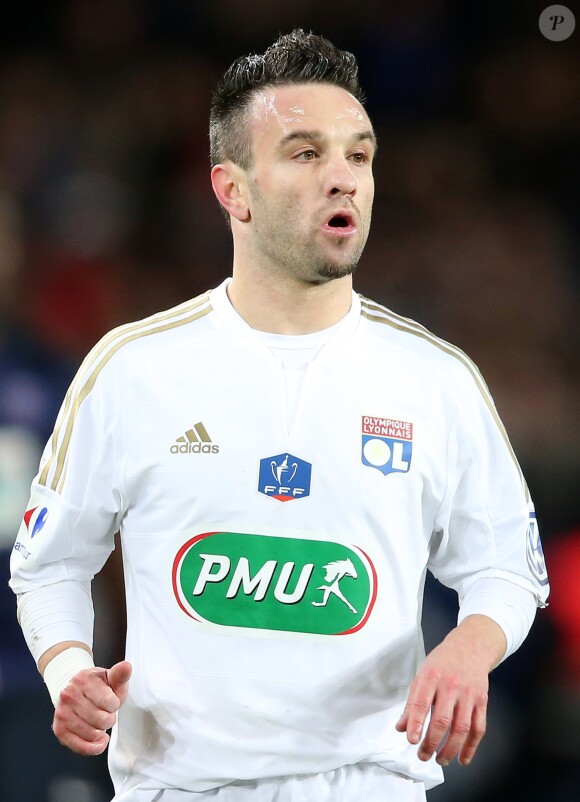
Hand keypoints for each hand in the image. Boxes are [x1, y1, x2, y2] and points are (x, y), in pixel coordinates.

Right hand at [52, 660, 131, 754]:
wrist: (75, 690)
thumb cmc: (97, 686)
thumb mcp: (111, 678)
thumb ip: (121, 674)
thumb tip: (126, 666)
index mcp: (83, 679)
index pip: (108, 702)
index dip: (115, 705)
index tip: (111, 701)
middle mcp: (68, 695)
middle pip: (101, 720)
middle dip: (109, 719)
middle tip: (105, 713)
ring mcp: (62, 713)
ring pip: (92, 734)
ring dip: (102, 732)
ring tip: (99, 722)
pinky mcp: (59, 730)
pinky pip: (81, 748)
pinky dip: (94, 747)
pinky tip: (98, 738)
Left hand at [396, 615, 505, 766]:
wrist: (470, 647)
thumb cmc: (442, 662)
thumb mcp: (422, 674)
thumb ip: (412, 702)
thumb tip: (401, 728)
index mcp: (431, 676)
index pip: (421, 702)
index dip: (415, 723)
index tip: (411, 740)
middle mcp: (450, 685)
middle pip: (442, 719)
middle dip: (432, 742)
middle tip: (423, 755)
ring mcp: (468, 694)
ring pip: (461, 728)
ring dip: (450, 749)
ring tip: (440, 760)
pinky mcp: (482, 701)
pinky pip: (478, 728)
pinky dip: (471, 747)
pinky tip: (462, 759)